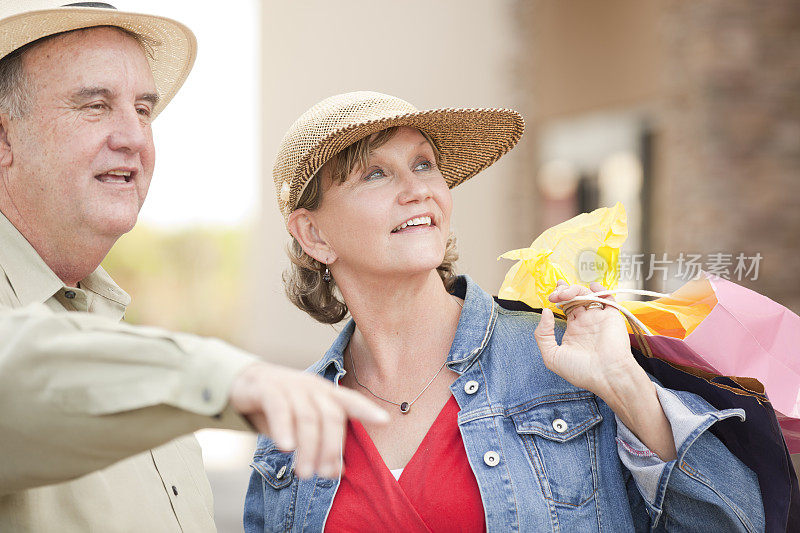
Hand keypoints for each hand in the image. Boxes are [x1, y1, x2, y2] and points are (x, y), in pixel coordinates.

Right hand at [230, 362, 388, 478]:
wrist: (245, 383)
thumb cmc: (283, 407)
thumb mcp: (304, 423)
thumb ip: (321, 441)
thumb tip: (339, 471)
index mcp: (326, 393)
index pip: (351, 401)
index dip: (367, 410)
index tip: (385, 420)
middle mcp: (312, 387)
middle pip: (330, 416)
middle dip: (330, 448)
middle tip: (324, 474)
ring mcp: (290, 386)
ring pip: (307, 417)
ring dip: (308, 448)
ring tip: (305, 473)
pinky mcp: (267, 389)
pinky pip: (280, 408)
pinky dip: (284, 428)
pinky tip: (286, 448)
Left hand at [534, 280, 640, 397]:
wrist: (607, 376)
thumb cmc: (580, 371)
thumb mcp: (552, 356)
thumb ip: (543, 334)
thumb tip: (545, 312)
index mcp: (573, 330)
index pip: (564, 308)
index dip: (558, 298)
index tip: (551, 295)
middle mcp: (586, 322)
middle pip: (574, 298)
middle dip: (564, 291)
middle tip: (556, 293)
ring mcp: (598, 318)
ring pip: (586, 295)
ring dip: (575, 290)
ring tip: (565, 294)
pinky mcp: (612, 316)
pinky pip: (608, 298)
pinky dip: (600, 289)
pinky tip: (591, 286)